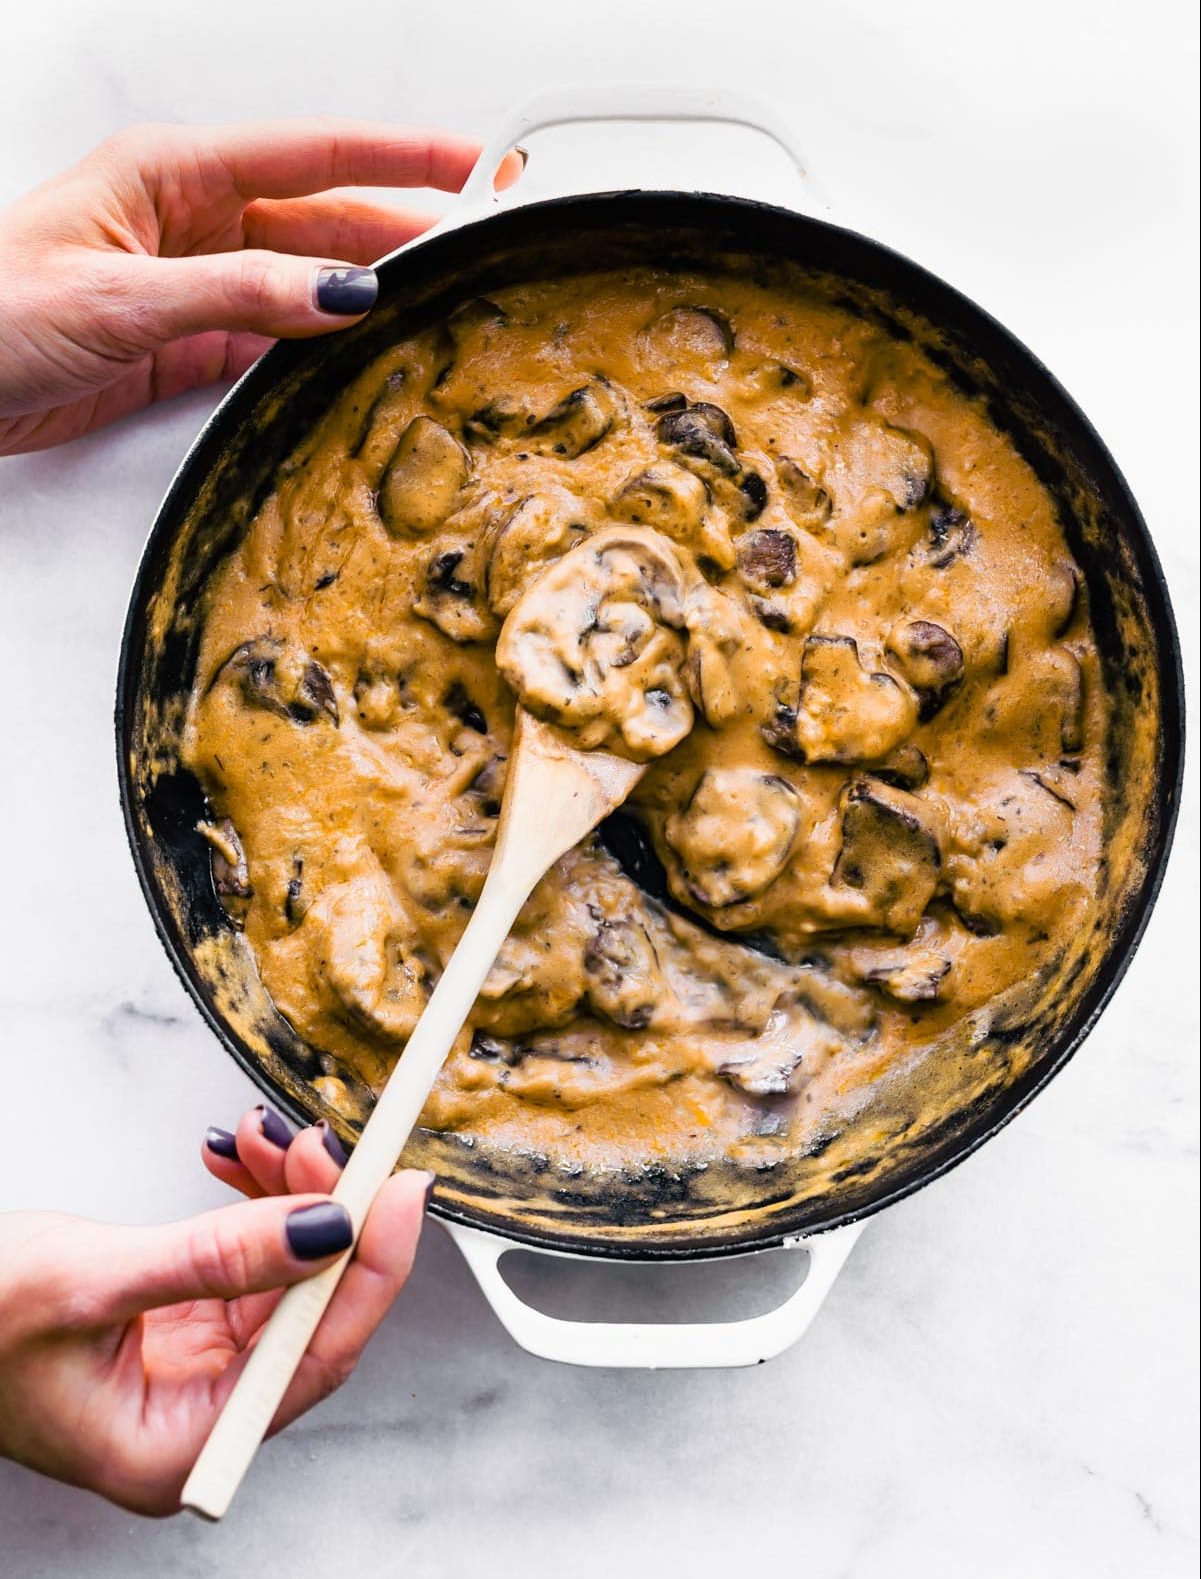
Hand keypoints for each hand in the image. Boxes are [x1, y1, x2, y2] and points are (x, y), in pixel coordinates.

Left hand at [0, 117, 520, 454]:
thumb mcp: (121, 296)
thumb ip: (239, 294)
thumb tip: (340, 295)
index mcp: (173, 172)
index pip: (314, 154)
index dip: (402, 156)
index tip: (474, 159)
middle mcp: (194, 219)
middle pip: (325, 219)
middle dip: (405, 229)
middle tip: (482, 245)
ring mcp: (198, 282)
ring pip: (309, 283)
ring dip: (369, 295)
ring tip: (442, 305)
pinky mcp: (191, 344)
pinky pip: (278, 340)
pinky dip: (323, 351)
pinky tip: (366, 357)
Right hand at [0, 1106, 429, 1514]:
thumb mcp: (93, 1281)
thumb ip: (215, 1258)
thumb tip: (326, 1230)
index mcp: (176, 1444)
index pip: (313, 1357)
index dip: (370, 1269)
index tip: (399, 1192)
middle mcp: (196, 1416)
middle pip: (308, 1310)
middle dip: (322, 1214)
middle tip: (321, 1143)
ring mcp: (194, 1370)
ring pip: (284, 1273)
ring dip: (284, 1196)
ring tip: (264, 1137)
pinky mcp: (184, 1325)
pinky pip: (247, 1257)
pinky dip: (251, 1201)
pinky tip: (238, 1160)